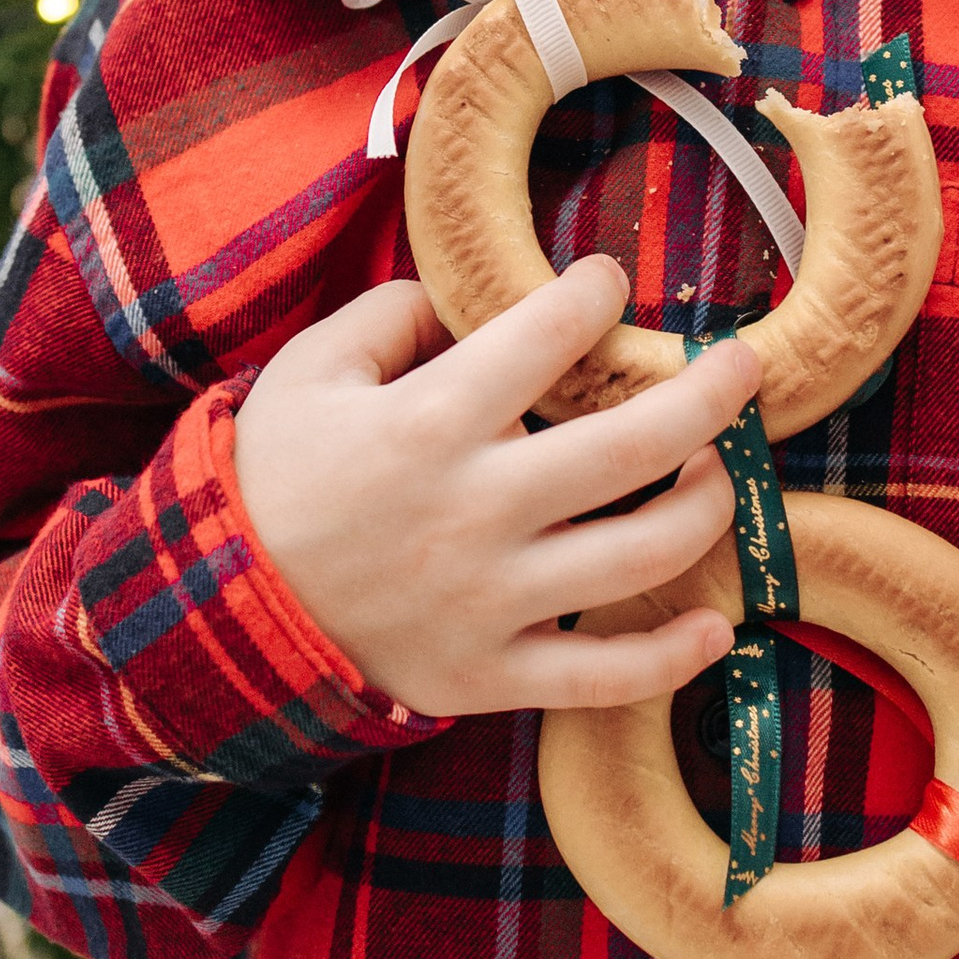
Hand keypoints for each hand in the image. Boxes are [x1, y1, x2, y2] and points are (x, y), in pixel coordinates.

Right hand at [232, 255, 755, 718]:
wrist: (211, 615)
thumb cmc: (267, 479)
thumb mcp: (307, 371)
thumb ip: (391, 317)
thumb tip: (466, 302)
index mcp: (426, 425)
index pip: (544, 338)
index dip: (592, 296)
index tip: (610, 281)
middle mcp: (474, 511)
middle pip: (631, 447)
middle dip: (709, 395)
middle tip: (746, 365)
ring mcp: (489, 600)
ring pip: (641, 556)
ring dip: (707, 507)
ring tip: (722, 469)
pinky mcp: (489, 675)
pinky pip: (602, 677)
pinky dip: (671, 658)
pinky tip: (717, 626)